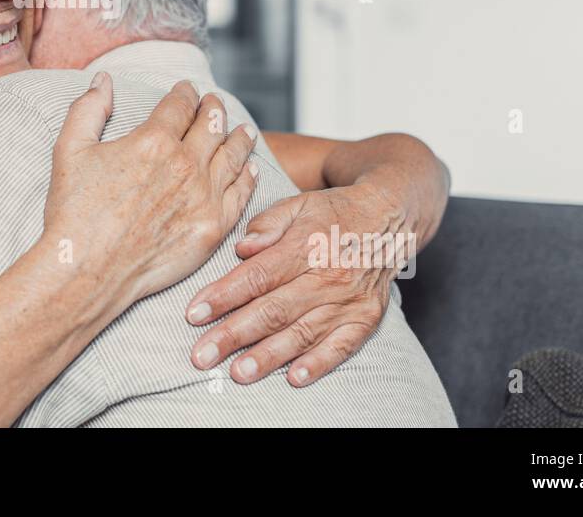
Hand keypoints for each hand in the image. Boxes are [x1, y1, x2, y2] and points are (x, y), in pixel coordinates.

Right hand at [42, 73, 258, 310]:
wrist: (87, 269)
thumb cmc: (74, 212)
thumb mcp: (70, 149)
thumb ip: (89, 108)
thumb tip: (104, 80)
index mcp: (153, 140)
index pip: (180, 105)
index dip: (186, 93)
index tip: (188, 90)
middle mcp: (185, 164)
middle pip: (211, 126)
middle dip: (214, 110)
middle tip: (216, 104)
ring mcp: (203, 197)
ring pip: (232, 157)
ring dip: (240, 139)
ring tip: (245, 131)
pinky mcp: (212, 228)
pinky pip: (240, 195)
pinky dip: (248, 178)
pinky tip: (251, 169)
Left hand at [184, 181, 409, 386]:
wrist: (388, 218)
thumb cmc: (331, 212)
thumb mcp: (297, 204)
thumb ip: (266, 224)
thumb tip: (241, 249)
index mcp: (306, 246)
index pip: (258, 276)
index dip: (224, 296)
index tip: (194, 314)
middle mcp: (329, 276)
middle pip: (274, 310)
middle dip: (233, 334)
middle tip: (202, 355)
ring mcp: (349, 301)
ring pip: (302, 333)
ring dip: (268, 356)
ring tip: (238, 373)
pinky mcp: (366, 319)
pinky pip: (341, 346)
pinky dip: (318, 364)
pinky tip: (293, 378)